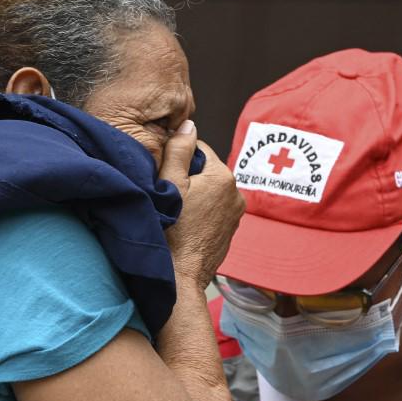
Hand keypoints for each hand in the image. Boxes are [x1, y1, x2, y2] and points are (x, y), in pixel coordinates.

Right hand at [159, 120, 245, 290]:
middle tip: (169, 194)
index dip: (178, 157)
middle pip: (206, 171)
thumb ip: (179, 149)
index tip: (165, 173)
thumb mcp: (170, 183)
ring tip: (177, 211)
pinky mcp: (231, 231)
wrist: (180, 276)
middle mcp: (236, 194)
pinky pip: (214, 211)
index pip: (199, 149)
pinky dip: (201, 213)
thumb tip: (188, 125)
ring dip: (195, 196)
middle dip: (188, 177)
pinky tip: (185, 225)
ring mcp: (236, 215)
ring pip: (210, 192)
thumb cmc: (172, 231)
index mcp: (224, 177)